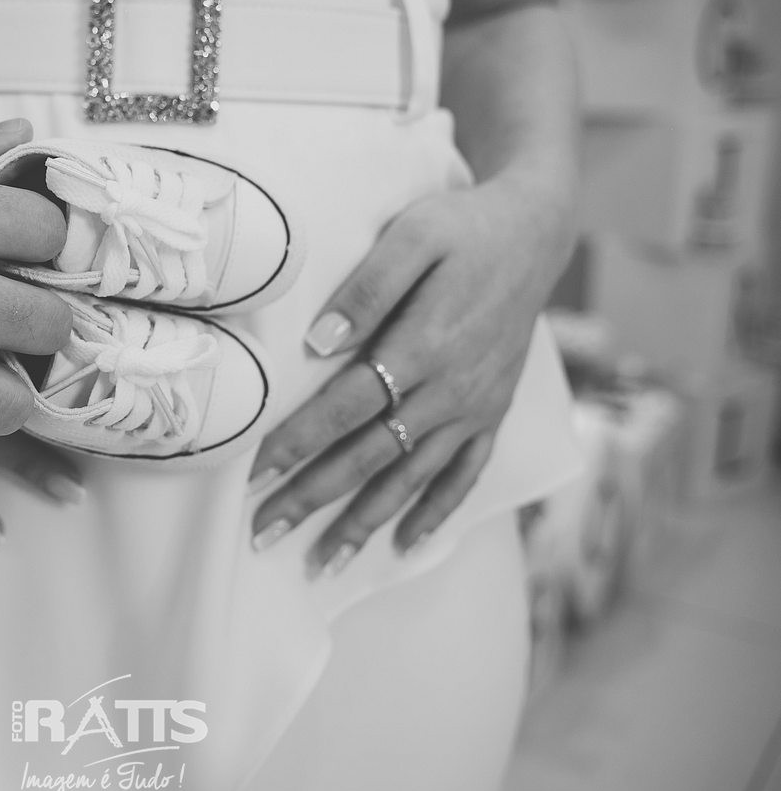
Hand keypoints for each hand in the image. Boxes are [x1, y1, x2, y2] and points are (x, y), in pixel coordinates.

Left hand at [249, 175, 574, 573]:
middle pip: (370, 455)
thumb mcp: (414, 233)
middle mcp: (452, 388)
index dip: (299, 442)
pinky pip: (464, 475)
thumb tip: (319, 343)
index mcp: (426, 344)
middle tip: (263, 533)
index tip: (254, 473)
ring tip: (320, 563)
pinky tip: (404, 545)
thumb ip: (368, 286)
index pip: (347, 405)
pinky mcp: (492, 413)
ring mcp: (475, 407)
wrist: (536, 230)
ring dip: (364, 524)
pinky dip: (435, 513)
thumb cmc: (463, 227)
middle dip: (313, 498)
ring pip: (412, 479)